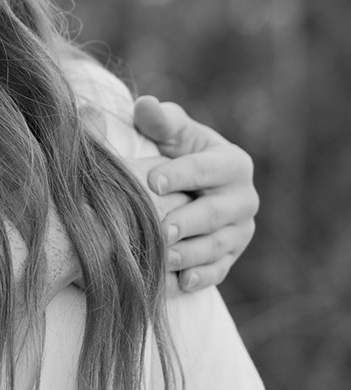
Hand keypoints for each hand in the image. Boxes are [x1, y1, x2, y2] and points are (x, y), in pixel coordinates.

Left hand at [132, 97, 258, 291]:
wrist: (186, 189)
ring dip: (191, 254)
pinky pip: (218, 271)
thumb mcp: (171, 132)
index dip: (179, 174)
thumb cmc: (174, 152)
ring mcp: (240, 232)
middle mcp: (243, 199)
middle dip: (187, 222)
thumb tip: (146, 106)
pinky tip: (178, 283)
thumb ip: (160, 119)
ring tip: (164, 258)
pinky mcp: (230, 258)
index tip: (150, 182)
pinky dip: (198, 278)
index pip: (207, 169)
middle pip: (215, 213)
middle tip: (159, 230)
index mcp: (232, 163)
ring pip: (217, 246)